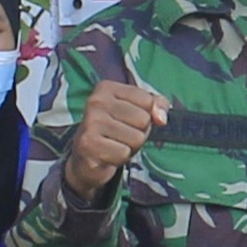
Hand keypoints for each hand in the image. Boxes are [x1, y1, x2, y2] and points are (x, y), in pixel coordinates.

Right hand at [61, 76, 168, 193]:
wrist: (85, 158)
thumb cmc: (115, 130)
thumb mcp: (136, 111)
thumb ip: (156, 105)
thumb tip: (161, 118)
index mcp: (106, 88)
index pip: (147, 100)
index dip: (145, 115)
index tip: (127, 120)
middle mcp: (96, 101)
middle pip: (143, 119)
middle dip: (138, 132)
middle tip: (120, 136)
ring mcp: (90, 122)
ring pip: (136, 138)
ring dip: (130, 147)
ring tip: (114, 145)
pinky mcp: (88, 144)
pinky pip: (124, 153)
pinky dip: (120, 158)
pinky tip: (108, 155)